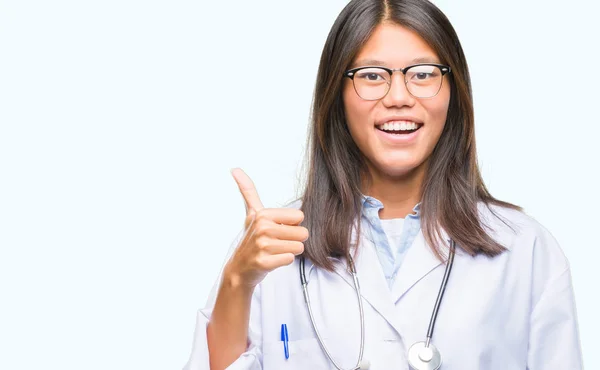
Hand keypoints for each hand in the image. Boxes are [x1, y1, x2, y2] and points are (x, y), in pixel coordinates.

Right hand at [224, 168, 307, 288]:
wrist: (239, 268)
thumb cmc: (251, 239)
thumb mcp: (251, 213)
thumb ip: (248, 191)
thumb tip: (234, 168)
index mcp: (263, 214)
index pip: (299, 216)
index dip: (291, 225)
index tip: (277, 229)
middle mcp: (262, 228)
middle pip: (302, 233)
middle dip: (293, 240)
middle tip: (276, 243)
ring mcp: (262, 246)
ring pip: (298, 247)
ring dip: (289, 251)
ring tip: (274, 252)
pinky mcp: (264, 262)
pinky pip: (290, 259)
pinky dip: (283, 262)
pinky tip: (271, 261)